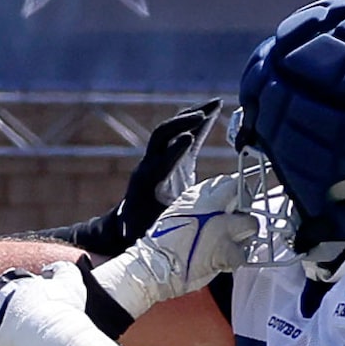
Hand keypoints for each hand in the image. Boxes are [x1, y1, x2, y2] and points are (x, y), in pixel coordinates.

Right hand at [92, 173, 257, 320]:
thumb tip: (217, 205)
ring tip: (229, 244)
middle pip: (247, 200)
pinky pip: (242, 255)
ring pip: (251, 227)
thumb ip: (201, 206)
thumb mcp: (179, 212)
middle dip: (244, 212)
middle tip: (238, 225)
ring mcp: (221, 230)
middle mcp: (214, 208)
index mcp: (200, 196)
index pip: (232, 183)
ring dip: (244, 235)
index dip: (238, 193)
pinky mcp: (224, 253)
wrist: (153, 266)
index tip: (237, 202)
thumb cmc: (161, 243)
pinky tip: (226, 261)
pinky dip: (237, 259)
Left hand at [114, 100, 224, 243]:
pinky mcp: (172, 158)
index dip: (174, 151)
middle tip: (202, 115)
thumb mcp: (149, 234)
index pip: (160, 162)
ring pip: (172, 129)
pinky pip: (185, 136)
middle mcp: (151, 166)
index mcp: (147, 184)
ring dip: (192, 115)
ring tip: (215, 104)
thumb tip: (160, 241)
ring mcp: (160, 159)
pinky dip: (200, 122)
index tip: (189, 139)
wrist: (128, 224)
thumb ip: (161, 233)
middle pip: (162, 135)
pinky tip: (216, 109)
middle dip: (181, 123)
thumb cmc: (141, 232)